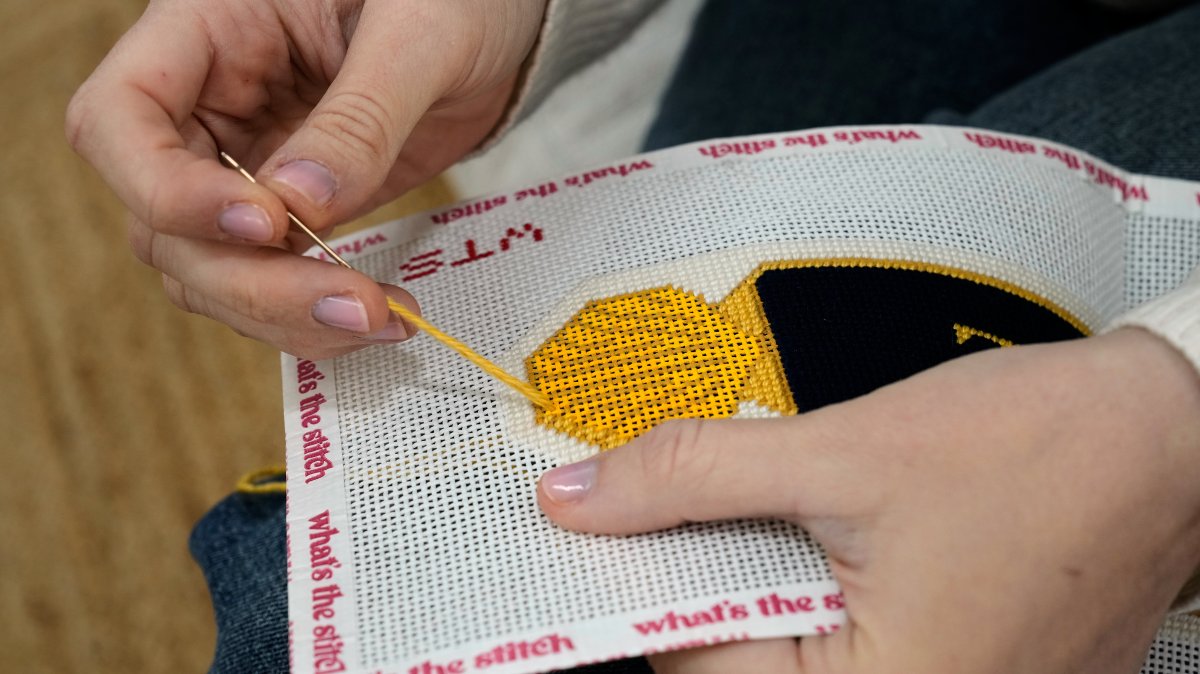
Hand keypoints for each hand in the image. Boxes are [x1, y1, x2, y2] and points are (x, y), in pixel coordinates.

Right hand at [67, 0, 546, 357]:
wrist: (499, 26)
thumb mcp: (418, 35)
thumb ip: (360, 117)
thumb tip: (300, 207)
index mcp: (208, 31)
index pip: (119, 118)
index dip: (166, 186)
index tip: (265, 222)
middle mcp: (208, 107)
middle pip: (160, 221)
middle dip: (250, 280)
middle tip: (351, 305)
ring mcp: (243, 168)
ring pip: (207, 270)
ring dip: (281, 314)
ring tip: (380, 320)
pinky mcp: (290, 216)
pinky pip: (266, 281)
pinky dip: (310, 316)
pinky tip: (377, 318)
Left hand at [539, 328, 1199, 673]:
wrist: (1173, 432)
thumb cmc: (1037, 447)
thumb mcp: (843, 453)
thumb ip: (693, 476)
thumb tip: (574, 499)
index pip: (695, 665)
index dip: (642, 585)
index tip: (602, 520)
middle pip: (740, 657)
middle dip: (699, 570)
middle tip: (669, 490)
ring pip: (792, 642)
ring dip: (754, 568)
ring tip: (760, 496)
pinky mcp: (964, 665)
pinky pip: (848, 635)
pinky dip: (809, 577)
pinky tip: (813, 519)